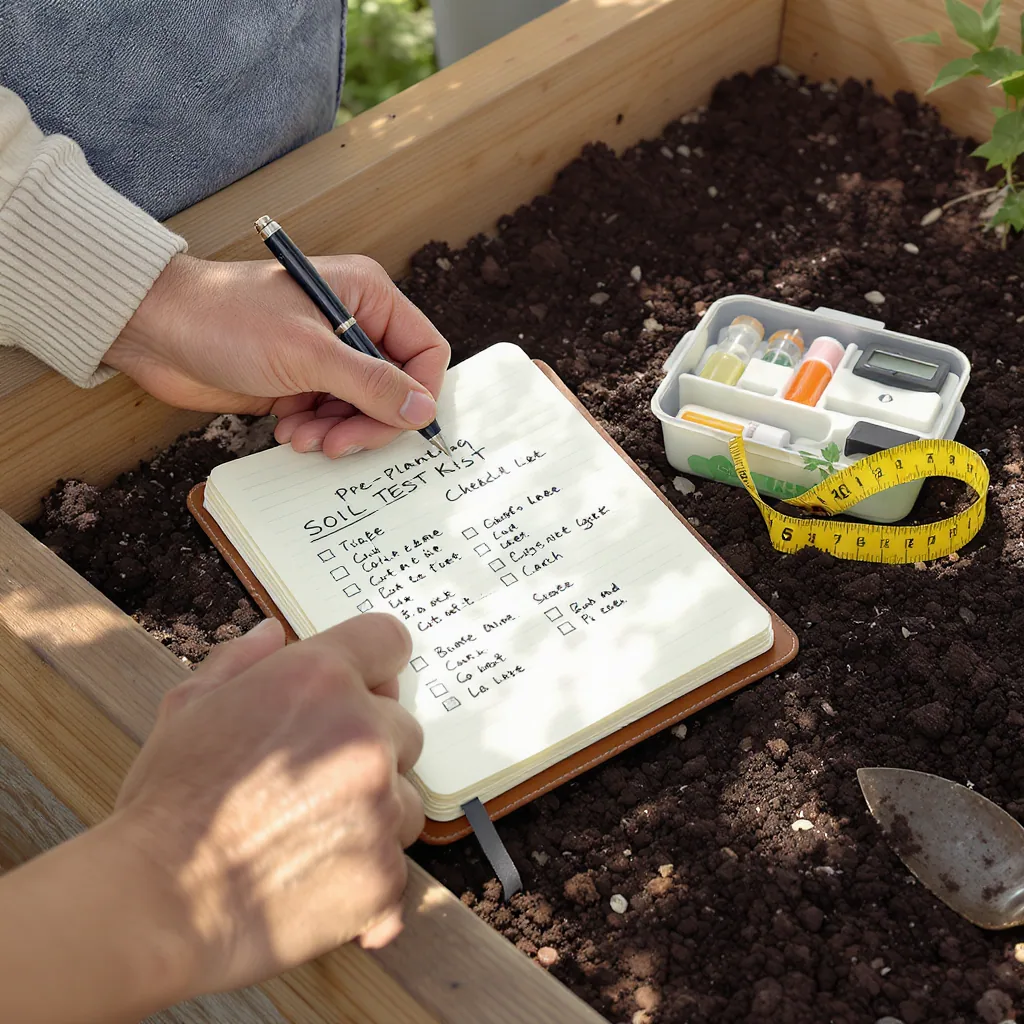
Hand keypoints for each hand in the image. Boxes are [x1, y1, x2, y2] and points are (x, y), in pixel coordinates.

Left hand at [105, 253, 450, 456]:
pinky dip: (315, 432)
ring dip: (338, 432)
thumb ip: (371, 384)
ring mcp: (326, 356)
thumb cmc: (225, 318)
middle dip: (369, 421)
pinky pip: (330, 418)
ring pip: (362, 410)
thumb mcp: (309, 353)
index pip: (424, 351)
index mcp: (367, 297)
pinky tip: (287, 430)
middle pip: (395, 388)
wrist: (156, 330)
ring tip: (303, 437)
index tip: (399, 424)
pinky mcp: (300, 382)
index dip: (418, 392)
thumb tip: (422, 409)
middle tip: (339, 442)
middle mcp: (352, 325)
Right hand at [114, 614, 423, 997]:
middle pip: (403, 726)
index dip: (373, 664)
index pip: (388, 641)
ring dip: (373, 808)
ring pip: (405, 796)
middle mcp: (361, 734)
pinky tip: (314, 872)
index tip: (364, 686)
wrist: (160, 905)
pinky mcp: (385, 870)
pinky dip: (365, 867)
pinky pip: (396, 858)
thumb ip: (240, 660)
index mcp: (319, 680)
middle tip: (312, 776)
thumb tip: (272, 633)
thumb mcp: (188, 708)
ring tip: (308, 829)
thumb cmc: (168, 805)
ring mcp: (380, 804)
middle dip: (369, 745)